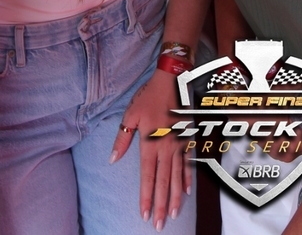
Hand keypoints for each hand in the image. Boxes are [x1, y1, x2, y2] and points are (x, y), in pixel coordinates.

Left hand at [111, 69, 189, 230]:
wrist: (172, 80)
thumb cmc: (148, 97)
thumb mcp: (130, 115)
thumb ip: (122, 140)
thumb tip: (113, 159)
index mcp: (150, 144)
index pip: (147, 177)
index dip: (146, 197)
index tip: (144, 214)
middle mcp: (166, 148)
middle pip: (163, 182)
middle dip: (160, 204)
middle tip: (158, 223)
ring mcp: (179, 145)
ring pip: (177, 177)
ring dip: (174, 197)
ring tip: (172, 213)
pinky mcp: (186, 140)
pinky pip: (188, 163)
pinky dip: (187, 178)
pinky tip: (185, 191)